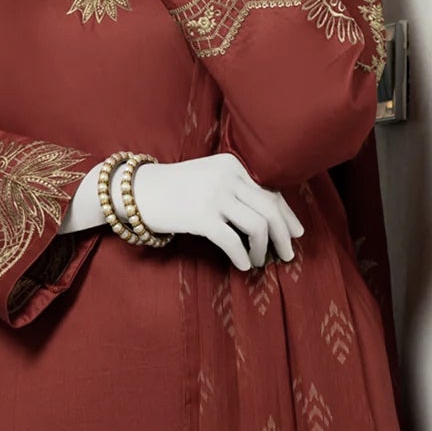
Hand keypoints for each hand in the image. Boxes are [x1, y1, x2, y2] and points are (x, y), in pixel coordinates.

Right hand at [131, 154, 303, 271]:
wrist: (136, 191)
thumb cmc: (175, 189)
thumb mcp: (209, 178)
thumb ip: (236, 189)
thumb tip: (270, 218)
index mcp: (233, 164)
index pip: (270, 191)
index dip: (287, 216)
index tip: (296, 234)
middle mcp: (228, 177)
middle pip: (270, 209)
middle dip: (283, 236)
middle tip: (287, 255)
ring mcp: (214, 196)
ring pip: (257, 226)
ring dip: (263, 249)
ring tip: (259, 261)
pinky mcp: (201, 216)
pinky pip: (232, 241)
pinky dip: (242, 256)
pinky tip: (243, 266)